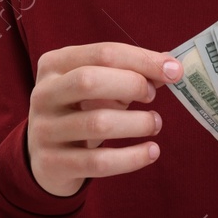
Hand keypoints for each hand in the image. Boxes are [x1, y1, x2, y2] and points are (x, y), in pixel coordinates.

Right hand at [27, 42, 182, 197]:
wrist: (44, 158)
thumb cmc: (79, 111)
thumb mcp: (97, 87)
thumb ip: (129, 74)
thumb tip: (170, 68)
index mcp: (54, 65)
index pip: (103, 53)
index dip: (142, 60)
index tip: (174, 71)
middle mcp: (43, 94)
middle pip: (90, 81)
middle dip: (132, 85)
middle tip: (153, 96)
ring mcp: (44, 130)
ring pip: (97, 123)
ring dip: (137, 122)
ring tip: (155, 123)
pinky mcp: (53, 164)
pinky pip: (99, 162)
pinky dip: (132, 157)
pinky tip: (152, 151)